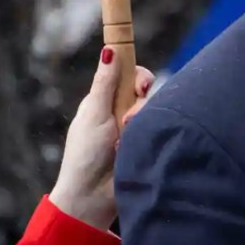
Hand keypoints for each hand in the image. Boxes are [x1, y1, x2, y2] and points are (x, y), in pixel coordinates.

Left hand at [49, 47, 154, 229]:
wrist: (92, 195)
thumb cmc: (86, 154)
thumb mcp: (94, 113)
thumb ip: (105, 82)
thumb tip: (109, 49)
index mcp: (103, 100)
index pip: (127, 74)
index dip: (137, 74)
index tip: (141, 83)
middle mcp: (120, 110)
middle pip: (144, 89)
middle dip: (141, 98)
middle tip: (131, 114)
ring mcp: (134, 128)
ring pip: (152, 107)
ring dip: (140, 118)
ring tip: (125, 134)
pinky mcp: (145, 142)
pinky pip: (157, 126)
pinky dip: (148, 131)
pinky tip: (136, 143)